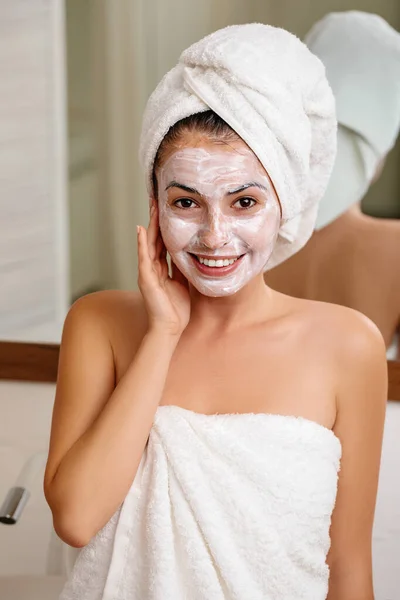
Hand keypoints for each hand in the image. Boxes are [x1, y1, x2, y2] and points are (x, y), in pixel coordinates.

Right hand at [137, 203, 189, 336]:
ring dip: (150, 225)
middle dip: (156, 219)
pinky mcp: (146, 279)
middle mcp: (152, 268)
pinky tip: (141, 230)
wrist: (169, 329)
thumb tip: (190, 256)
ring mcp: (147, 272)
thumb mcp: (183, 283)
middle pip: (154, 239)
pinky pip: (144, 257)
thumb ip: (182, 269)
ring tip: (151, 207)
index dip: (165, 226)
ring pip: (149, 244)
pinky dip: (142, 243)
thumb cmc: (176, 310)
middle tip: (157, 199)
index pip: (163, 242)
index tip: (167, 209)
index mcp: (161, 269)